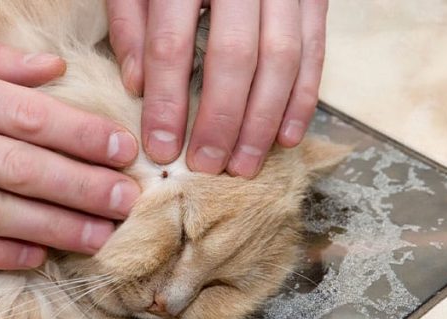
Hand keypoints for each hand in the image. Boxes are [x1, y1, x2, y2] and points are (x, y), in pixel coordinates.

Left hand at [106, 0, 328, 177]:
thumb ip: (132, 24)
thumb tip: (139, 85)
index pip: (173, 42)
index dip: (167, 100)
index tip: (161, 147)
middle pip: (234, 55)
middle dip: (222, 120)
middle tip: (208, 165)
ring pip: (281, 57)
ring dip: (264, 120)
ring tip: (244, 164)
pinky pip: (314, 50)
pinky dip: (302, 98)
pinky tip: (285, 136)